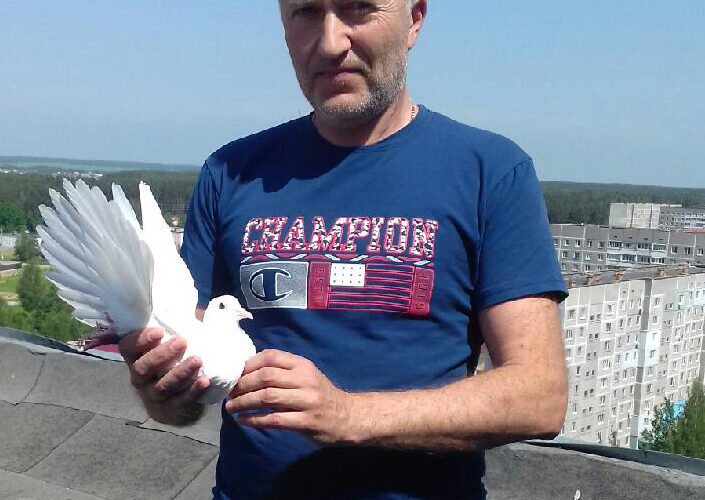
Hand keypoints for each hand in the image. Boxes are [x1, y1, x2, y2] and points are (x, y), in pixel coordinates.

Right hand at [118, 328, 209, 424]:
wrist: (175, 398)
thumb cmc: (172, 360)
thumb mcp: (168, 341)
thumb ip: (173, 325)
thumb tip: (185, 301)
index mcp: (136, 357)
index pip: (127, 348)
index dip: (140, 340)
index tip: (159, 332)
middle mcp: (139, 377)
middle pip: (142, 369)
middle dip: (161, 355)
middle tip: (182, 342)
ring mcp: (152, 394)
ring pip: (161, 386)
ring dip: (180, 373)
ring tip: (198, 360)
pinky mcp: (169, 408)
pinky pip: (179, 401)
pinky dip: (192, 391)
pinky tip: (204, 381)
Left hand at [226, 349, 352, 444]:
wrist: (348, 416)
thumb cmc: (320, 395)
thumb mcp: (306, 376)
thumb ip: (283, 370)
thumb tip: (247, 369)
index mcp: (302, 365)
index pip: (271, 356)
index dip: (249, 364)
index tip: (235, 374)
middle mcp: (305, 379)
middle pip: (266, 376)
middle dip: (243, 384)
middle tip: (230, 392)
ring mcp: (306, 400)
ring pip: (268, 397)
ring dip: (244, 402)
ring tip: (231, 407)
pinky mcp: (306, 421)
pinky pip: (274, 419)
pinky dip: (254, 420)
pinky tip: (243, 421)